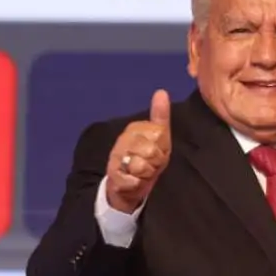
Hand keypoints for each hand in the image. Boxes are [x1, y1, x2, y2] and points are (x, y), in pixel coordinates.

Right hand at [106, 90, 171, 213]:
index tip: (158, 150)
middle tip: (150, 164)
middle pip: (151, 151)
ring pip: (142, 166)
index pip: (159, 134)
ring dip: (147, 174)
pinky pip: (134, 181)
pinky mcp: (112, 176)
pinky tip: (134, 181)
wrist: (129, 184)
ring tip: (141, 173)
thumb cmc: (148, 158)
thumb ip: (160, 116)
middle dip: (155, 162)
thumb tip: (161, 91)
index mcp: (135, 128)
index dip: (162, 147)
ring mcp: (115, 158)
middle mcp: (122, 140)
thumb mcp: (160, 138)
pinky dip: (138, 184)